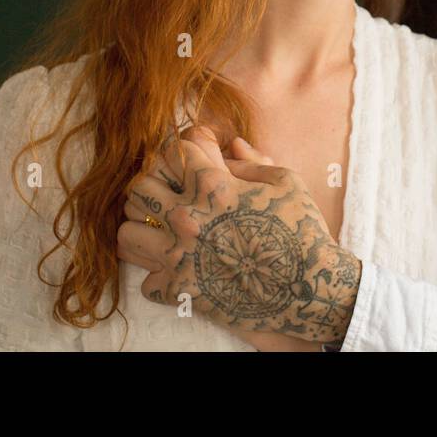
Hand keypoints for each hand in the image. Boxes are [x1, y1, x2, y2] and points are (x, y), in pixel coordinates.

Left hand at [118, 126, 359, 345]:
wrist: (309, 289)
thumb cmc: (302, 230)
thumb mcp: (286, 182)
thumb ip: (252, 160)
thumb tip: (230, 145)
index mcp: (213, 186)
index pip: (173, 149)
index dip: (182, 149)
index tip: (192, 157)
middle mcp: (188, 218)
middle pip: (139, 187)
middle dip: (154, 185)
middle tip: (170, 192)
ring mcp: (181, 256)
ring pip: (127, 232)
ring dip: (143, 228)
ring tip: (161, 230)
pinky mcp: (180, 290)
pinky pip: (146, 280)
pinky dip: (159, 275)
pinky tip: (179, 269)